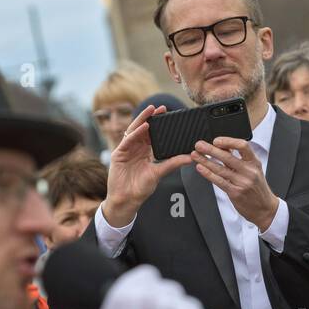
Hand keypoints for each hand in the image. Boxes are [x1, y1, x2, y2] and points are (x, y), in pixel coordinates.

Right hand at [102, 105, 193, 226]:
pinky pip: (127, 140)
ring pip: (134, 131)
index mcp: (145, 152)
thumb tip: (190, 158)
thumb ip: (173, 164)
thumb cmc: (141, 188)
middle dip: (151, 117)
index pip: (152, 134)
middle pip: (143, 129)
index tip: (169, 115)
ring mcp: (126, 150)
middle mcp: (135, 148)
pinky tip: (143, 127)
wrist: (127, 200)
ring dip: (142, 120)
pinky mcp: (118, 154)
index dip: (159, 125)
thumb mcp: (159, 173)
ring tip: (151, 110)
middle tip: (162, 108)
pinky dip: (136, 133)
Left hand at [191, 137, 279, 230]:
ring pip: (220, 169)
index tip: (216, 140)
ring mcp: (242, 182)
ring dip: (205, 160)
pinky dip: (208, 174)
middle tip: (199, 145)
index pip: (242, 146)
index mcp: (254, 163)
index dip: (228, 141)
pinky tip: (201, 168)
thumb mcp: (254, 170)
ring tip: (195, 155)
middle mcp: (249, 171)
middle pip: (227, 156)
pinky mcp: (235, 193)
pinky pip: (219, 181)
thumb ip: (239, 159)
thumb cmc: (258, 189)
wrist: (265, 209)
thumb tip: (224, 147)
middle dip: (210, 149)